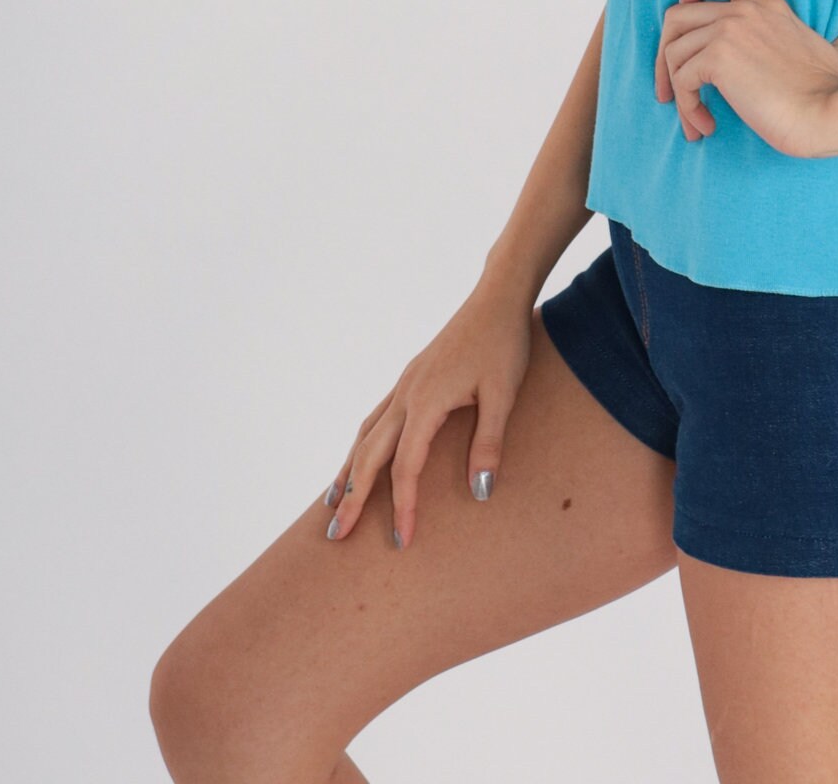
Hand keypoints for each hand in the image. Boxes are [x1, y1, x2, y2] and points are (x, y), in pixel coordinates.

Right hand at [319, 272, 532, 550]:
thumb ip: (489, 444)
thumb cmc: (504, 344)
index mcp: (425, 402)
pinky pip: (375, 418)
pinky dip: (361, 444)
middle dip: (353, 497)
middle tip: (336, 537)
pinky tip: (361, 455)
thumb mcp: (504, 395)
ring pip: (365, 435)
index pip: (405, 467)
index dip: (402, 506)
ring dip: (348, 470)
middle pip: (368, 454)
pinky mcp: (411, 378)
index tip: (402, 540)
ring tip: (333, 503)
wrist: (497, 297)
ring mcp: (405, 385)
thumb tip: (479, 494)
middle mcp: (406, 395)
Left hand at [655, 0, 837, 157]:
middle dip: (664, 53)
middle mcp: (743, 10)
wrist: (831, 114)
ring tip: (695, 120)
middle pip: (675, 14)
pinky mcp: (719, 61)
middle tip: (672, 90)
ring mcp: (729, 32)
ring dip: (676, 91)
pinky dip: (686, 106)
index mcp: (767, 1)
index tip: (687, 15)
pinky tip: (706, 127)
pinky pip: (681, 79)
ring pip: (672, 52)